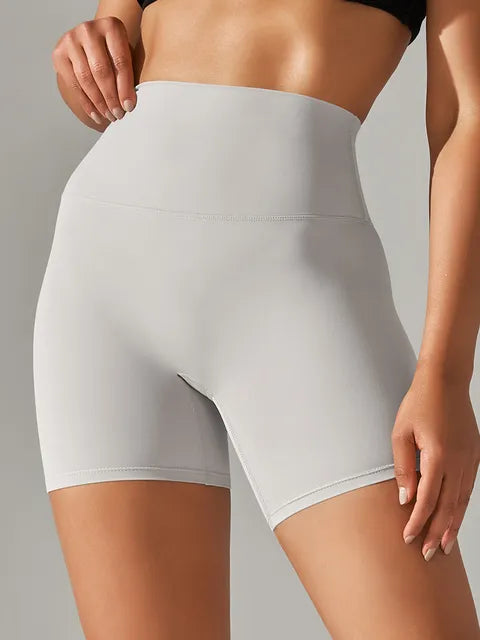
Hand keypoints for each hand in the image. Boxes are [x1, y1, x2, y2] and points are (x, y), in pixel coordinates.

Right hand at [52, 16, 136, 126]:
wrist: (92, 43)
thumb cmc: (115, 55)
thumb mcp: (126, 58)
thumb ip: (128, 75)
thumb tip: (128, 105)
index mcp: (111, 26)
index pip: (120, 61)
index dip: (125, 87)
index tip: (129, 107)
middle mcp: (89, 30)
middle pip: (101, 70)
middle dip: (111, 97)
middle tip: (118, 115)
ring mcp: (71, 40)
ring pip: (86, 78)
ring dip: (99, 102)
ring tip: (109, 116)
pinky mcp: (58, 54)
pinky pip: (73, 84)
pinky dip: (86, 103)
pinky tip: (96, 115)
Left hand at [391, 365, 479, 560]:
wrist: (445, 382)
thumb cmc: (418, 404)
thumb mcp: (400, 434)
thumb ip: (403, 468)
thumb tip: (405, 498)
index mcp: (438, 457)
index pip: (427, 499)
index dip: (417, 521)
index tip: (407, 538)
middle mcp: (458, 462)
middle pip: (448, 506)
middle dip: (436, 532)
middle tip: (427, 554)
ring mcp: (470, 459)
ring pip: (462, 500)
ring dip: (452, 524)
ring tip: (443, 545)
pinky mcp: (474, 455)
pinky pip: (468, 487)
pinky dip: (461, 506)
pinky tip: (455, 517)